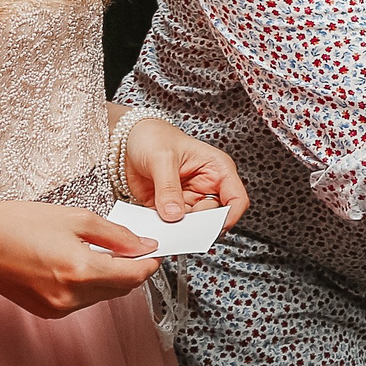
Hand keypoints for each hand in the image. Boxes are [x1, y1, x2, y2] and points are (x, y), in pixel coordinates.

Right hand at [0, 202, 160, 318]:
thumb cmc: (17, 224)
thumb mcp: (76, 218)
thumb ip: (117, 235)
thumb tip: (144, 246)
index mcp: (81, 271)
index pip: (135, 275)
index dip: (150, 262)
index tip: (155, 248)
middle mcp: (72, 296)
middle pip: (122, 288)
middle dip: (132, 268)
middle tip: (132, 245)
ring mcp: (59, 308)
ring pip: (104, 295)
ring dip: (111, 276)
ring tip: (99, 250)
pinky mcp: (48, 312)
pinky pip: (83, 300)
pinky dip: (90, 284)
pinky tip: (79, 263)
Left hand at [121, 115, 248, 226]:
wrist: (129, 140)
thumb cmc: (154, 137)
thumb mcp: (162, 158)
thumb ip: (168, 188)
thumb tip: (174, 214)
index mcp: (217, 169)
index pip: (236, 199)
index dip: (230, 216)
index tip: (214, 228)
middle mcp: (207, 186)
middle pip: (215, 216)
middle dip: (199, 224)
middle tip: (181, 224)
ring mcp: (189, 198)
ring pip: (193, 224)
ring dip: (180, 227)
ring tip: (164, 222)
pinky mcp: (171, 208)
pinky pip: (172, 225)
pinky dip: (164, 227)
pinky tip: (154, 220)